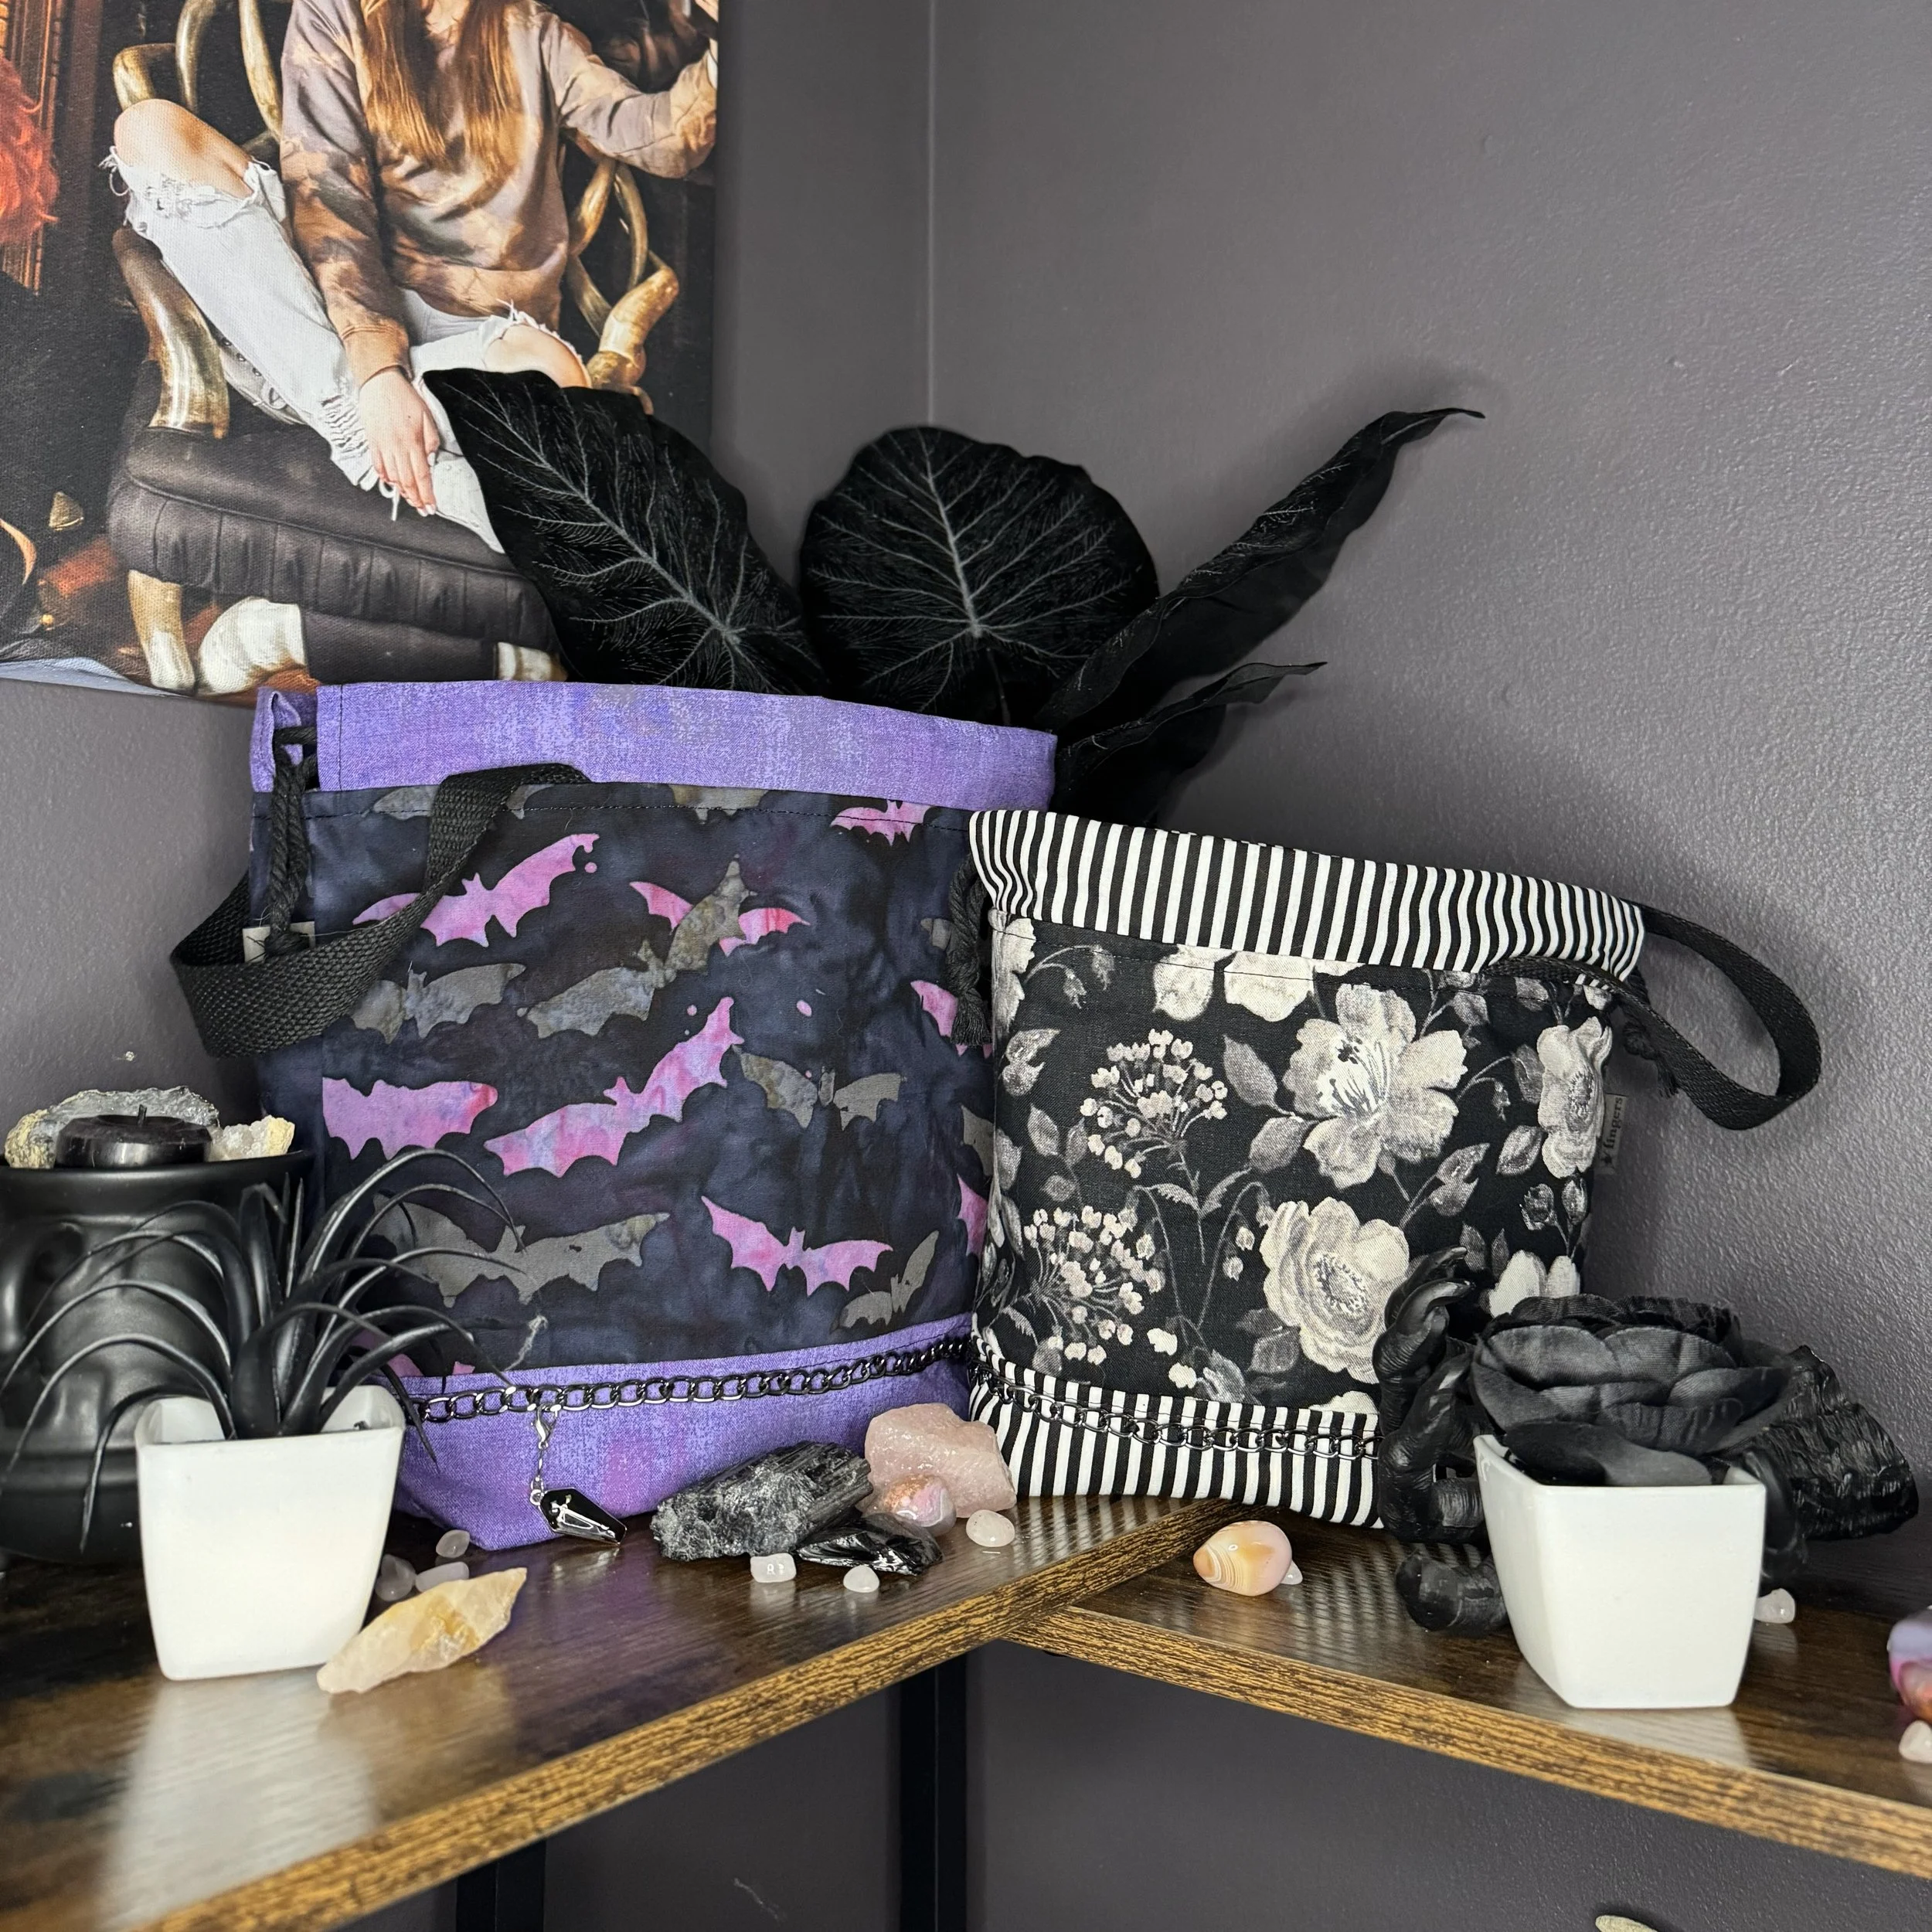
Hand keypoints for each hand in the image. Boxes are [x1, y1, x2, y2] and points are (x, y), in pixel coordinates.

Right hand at [358, 368, 438, 512]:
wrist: (379, 382)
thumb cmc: (404, 397)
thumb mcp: (427, 416)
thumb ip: (431, 440)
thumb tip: (430, 461)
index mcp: (412, 441)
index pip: (422, 475)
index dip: (427, 494)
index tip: (431, 506)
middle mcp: (396, 446)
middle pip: (407, 481)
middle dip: (416, 499)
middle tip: (422, 509)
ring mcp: (382, 445)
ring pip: (393, 477)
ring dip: (402, 492)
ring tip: (411, 500)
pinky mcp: (372, 442)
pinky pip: (378, 466)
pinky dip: (386, 478)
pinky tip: (392, 484)